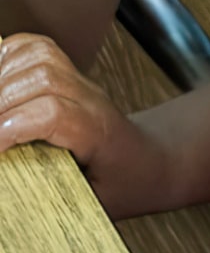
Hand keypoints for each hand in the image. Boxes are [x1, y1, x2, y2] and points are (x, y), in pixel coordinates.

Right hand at [0, 33, 158, 216]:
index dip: (11, 126)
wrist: (152, 160)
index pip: (53, 112)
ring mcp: (80, 81)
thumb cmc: (123, 185)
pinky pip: (33, 48)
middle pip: (42, 78)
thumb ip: (55, 198)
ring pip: (38, 56)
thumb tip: (13, 197)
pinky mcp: (68, 72)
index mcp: (99, 132)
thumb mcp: (96, 204)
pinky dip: (4, 58)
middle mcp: (90, 98)